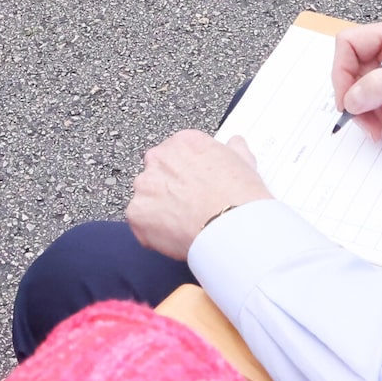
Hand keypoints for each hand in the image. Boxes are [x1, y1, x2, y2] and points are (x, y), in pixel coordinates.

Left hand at [124, 132, 270, 259]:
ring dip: (159, 210)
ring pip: (146, 198)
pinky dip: (153, 233)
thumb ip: (233, 150)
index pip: (176, 154)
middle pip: (157, 174)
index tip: (194, 187)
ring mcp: (145, 186)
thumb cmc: (239, 197)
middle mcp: (160, 158)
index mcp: (184, 143)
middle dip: (169, 190)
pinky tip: (175, 237)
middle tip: (189, 207)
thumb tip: (235, 144)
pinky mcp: (137, 213)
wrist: (231, 228)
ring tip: (184, 225)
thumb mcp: (244, 163)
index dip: (186, 174)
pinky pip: (141, 223)